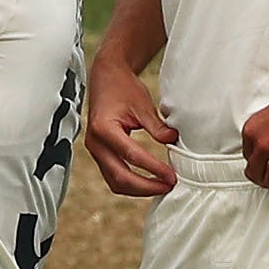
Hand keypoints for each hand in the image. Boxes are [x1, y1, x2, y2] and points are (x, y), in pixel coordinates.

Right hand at [85, 55, 177, 197]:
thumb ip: (157, 126)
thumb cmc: (122, 88)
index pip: (132, 156)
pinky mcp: (99, 154)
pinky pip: (113, 176)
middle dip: (146, 187)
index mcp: (104, 129)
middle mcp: (95, 143)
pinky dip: (131, 184)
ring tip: (161, 186)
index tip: (171, 176)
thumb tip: (173, 141)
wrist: (106, 79)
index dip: (153, 169)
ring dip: (138, 189)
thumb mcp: (143, 104)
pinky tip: (149, 182)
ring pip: (115, 182)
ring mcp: (95, 151)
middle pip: (120, 177)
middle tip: (169, 186)